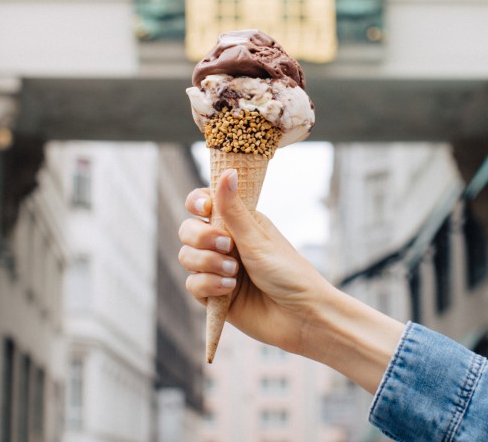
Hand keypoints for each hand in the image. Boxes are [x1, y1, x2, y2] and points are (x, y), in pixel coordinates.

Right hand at [179, 169, 331, 354]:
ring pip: (187, 256)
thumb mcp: (258, 239)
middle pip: (188, 230)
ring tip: (234, 273)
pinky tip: (230, 290)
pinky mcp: (214, 295)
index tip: (205, 209)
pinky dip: (209, 285)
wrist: (301, 317)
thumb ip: (234, 210)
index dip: (197, 203)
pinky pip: (193, 284)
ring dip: (207, 263)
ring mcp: (218, 269)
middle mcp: (225, 243)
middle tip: (227, 246)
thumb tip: (227, 171)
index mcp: (239, 222)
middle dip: (201, 237)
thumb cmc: (289, 273)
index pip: (204, 203)